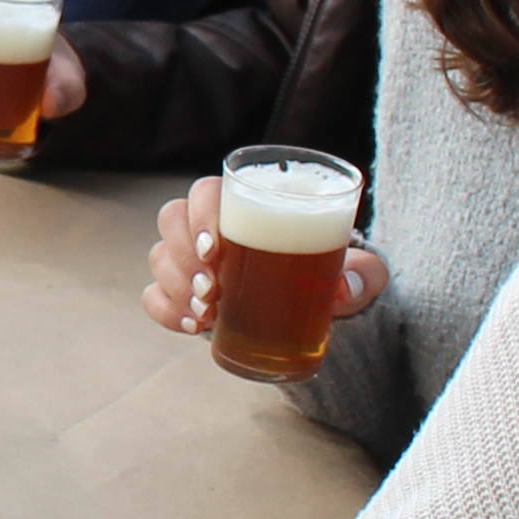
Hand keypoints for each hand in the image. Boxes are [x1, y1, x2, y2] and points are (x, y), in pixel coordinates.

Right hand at [137, 174, 387, 344]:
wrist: (317, 311)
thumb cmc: (332, 277)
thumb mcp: (360, 273)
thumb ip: (365, 274)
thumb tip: (344, 288)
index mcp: (247, 205)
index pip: (206, 191)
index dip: (200, 215)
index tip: (215, 250)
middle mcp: (210, 228)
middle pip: (172, 220)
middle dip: (182, 255)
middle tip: (211, 289)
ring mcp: (191, 262)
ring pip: (159, 256)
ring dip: (175, 284)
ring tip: (207, 312)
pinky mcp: (183, 296)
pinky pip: (154, 296)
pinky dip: (165, 310)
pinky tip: (192, 326)